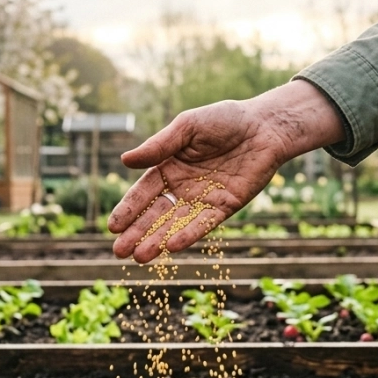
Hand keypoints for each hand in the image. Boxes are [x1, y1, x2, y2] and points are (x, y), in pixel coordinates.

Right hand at [108, 81, 344, 262]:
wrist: (265, 126)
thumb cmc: (225, 120)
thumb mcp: (188, 127)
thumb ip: (159, 146)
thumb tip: (125, 161)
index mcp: (169, 167)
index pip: (144, 193)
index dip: (128, 209)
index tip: (113, 226)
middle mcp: (183, 187)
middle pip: (156, 214)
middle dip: (137, 233)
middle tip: (119, 251)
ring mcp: (204, 199)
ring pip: (176, 224)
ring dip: (158, 240)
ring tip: (140, 257)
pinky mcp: (226, 207)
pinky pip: (204, 224)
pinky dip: (189, 234)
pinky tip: (172, 247)